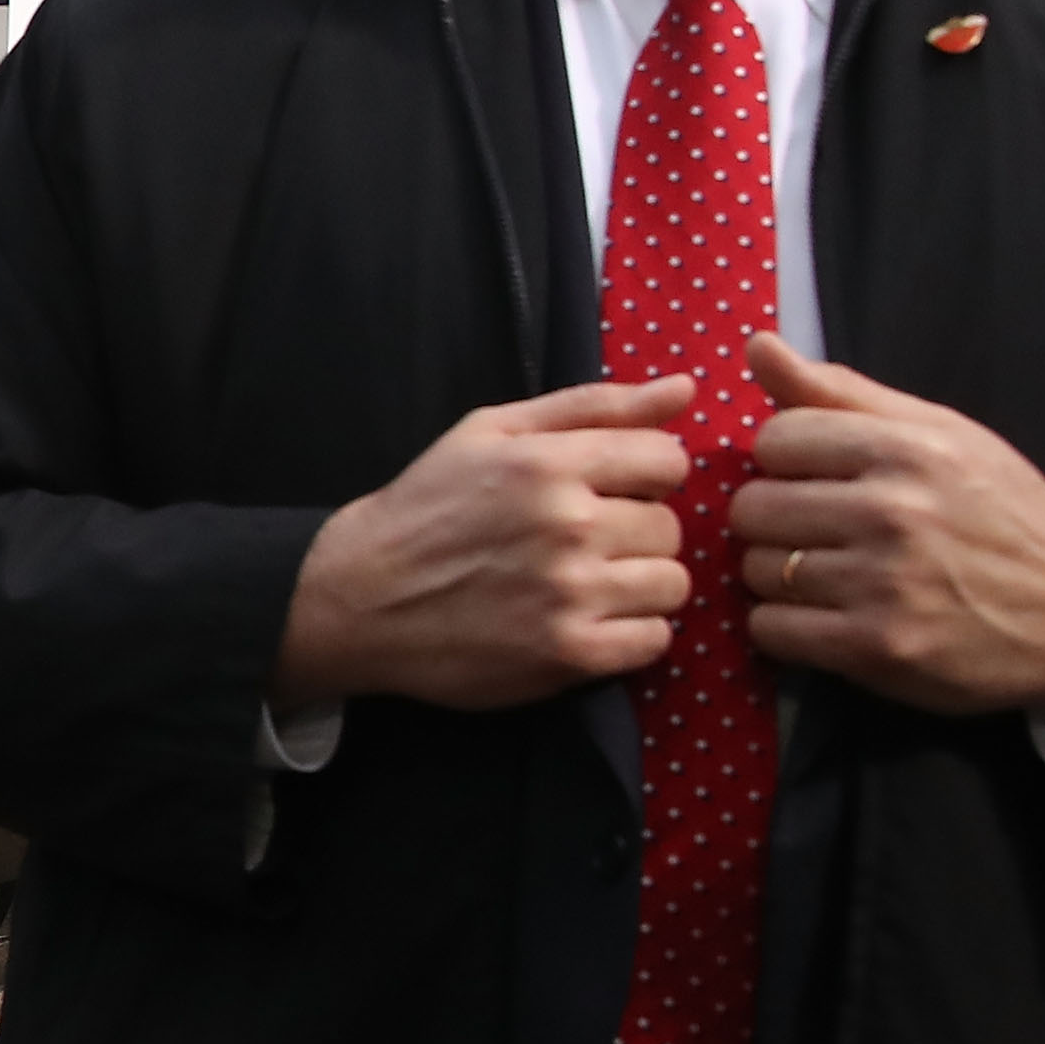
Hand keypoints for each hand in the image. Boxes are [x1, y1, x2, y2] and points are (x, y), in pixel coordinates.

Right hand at [273, 376, 694, 711]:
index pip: (668, 459)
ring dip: (638, 585)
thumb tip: (686, 389)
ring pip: (671, 584)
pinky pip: (654, 641)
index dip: (644, 476)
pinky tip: (587, 622)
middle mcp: (567, 525)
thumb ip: (592, 406)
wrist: (359, 597)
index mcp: (549, 463)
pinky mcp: (567, 654)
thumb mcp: (492, 431)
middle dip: (635, 532)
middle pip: (670, 526)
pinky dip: (630, 634)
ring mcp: (569, 593)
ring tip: (587, 584)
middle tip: (583, 544)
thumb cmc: (427, 506)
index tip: (608, 492)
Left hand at [729, 333, 1044, 719]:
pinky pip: (770, 629)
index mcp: (906, 449)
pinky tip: (822, 616)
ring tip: (827, 574)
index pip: (773, 440)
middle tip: (815, 532)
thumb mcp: (939, 434)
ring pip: (757, 570)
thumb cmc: (1001, 513)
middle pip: (754, 508)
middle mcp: (893, 512)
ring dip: (779, 576)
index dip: (784, 461)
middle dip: (774, 520)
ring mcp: (884, 583)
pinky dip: (784, 627)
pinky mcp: (877, 647)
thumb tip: (759, 345)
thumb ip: (840, 391)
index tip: (813, 478)